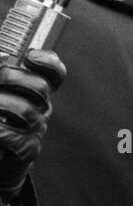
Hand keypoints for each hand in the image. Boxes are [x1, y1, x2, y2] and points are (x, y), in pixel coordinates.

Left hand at [0, 48, 66, 197]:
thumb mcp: (1, 93)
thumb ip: (1, 75)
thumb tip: (0, 57)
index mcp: (35, 92)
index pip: (54, 74)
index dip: (48, 62)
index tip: (30, 56)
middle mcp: (40, 109)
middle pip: (41, 87)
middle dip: (13, 76)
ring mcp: (35, 130)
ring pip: (26, 110)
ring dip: (1, 103)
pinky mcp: (26, 149)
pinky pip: (12, 136)